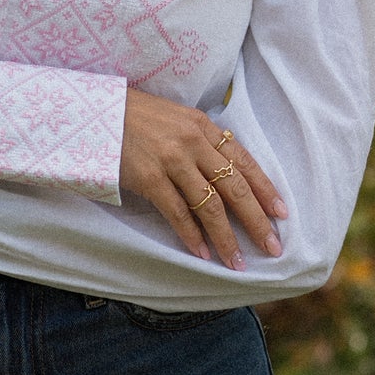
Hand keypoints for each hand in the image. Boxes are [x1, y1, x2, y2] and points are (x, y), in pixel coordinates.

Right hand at [119, 89, 286, 270]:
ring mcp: (172, 159)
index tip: (281, 213)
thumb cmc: (134, 117)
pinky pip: (178, 213)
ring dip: (226, 238)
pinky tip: (202, 253)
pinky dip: (192, 235)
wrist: (93, 113)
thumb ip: (200, 141)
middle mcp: (193, 142)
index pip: (243, 161)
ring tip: (236, 262)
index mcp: (202, 126)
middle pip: (234, 187)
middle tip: (273, 247)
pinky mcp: (149, 177)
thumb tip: (225, 171)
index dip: (265, 189)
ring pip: (210, 206)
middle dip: (256, 220)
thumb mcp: (175, 120)